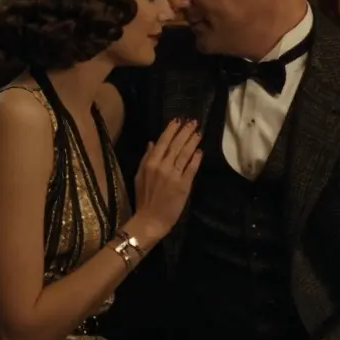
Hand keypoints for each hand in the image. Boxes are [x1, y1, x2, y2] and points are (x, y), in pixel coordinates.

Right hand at [126, 119, 202, 243]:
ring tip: (198, 132)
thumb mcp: (139, 176)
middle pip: (176, 144)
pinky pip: (191, 168)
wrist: (150, 219)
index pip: (163, 141)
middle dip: (185, 131)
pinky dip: (196, 158)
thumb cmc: (143, 198)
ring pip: (185, 153)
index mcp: (150, 163)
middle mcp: (163, 166)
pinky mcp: (184, 185)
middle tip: (193, 121)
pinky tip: (200, 151)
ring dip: (193, 141)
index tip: (178, 119)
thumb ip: (146, 158)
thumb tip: (152, 142)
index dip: (171, 129)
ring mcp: (174, 175)